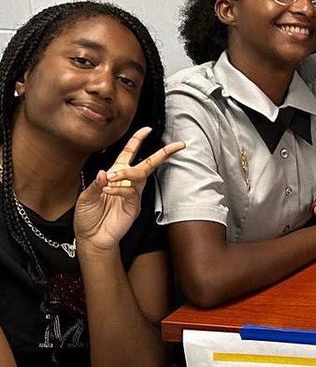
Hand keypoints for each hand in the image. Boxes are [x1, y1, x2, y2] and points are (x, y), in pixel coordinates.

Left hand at [75, 129, 184, 253]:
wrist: (91, 237)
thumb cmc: (88, 216)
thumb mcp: (85, 197)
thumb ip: (96, 184)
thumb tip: (105, 172)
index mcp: (115, 175)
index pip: (129, 153)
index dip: (138, 140)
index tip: (147, 129)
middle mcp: (127, 182)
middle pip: (149, 163)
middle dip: (164, 153)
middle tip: (178, 145)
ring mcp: (133, 194)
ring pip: (140, 175)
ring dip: (126, 173)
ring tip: (111, 180)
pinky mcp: (134, 206)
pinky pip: (132, 192)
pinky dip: (120, 189)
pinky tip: (109, 191)